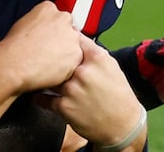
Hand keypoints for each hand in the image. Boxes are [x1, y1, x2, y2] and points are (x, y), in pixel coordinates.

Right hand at [0, 1, 83, 93]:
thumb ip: (39, 21)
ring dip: (66, 52)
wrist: (16, 63)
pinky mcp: (77, 54)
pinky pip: (76, 59)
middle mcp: (63, 19)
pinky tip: (53, 66)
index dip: (53, 28)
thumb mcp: (23, 23)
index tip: (49, 36)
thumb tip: (42, 28)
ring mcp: (72, 36)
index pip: (58, 16)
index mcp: (48, 8)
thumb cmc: (15, 46)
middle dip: (62, 39)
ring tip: (49, 60)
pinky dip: (68, 65)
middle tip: (49, 49)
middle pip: (69, 29)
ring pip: (74, 44)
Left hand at [39, 35, 147, 149]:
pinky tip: (40, 94)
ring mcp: (72, 89)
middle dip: (51, 59)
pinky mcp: (64, 107)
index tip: (57, 37)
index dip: (64, 38)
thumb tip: (75, 38)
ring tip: (40, 77)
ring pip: (48, 77)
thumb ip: (93, 53)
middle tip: (42, 58)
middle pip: (56, 57)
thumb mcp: (112, 68)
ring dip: (45, 78)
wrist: (123, 127)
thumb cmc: (118, 95)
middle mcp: (83, 72)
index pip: (74, 39)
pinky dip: (41, 96)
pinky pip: (43, 97)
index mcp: (97, 59)